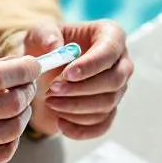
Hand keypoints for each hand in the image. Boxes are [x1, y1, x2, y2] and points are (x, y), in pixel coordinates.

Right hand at [0, 55, 39, 162]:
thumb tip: (12, 64)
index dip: (24, 69)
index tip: (33, 65)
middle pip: (12, 103)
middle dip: (27, 90)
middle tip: (26, 85)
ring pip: (13, 128)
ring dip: (22, 113)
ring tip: (16, 104)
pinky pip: (5, 151)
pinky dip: (11, 135)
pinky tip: (3, 126)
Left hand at [15, 20, 132, 139]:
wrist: (43, 69)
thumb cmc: (46, 45)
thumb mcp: (40, 33)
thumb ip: (45, 36)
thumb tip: (54, 47)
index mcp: (110, 35)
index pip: (110, 50)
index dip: (91, 65)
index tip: (67, 74)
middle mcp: (121, 62)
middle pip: (114, 81)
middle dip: (81, 89)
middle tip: (52, 90)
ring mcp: (117, 88)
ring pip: (107, 104)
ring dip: (76, 107)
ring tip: (50, 102)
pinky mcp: (109, 110)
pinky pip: (102, 125)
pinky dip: (81, 129)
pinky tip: (60, 123)